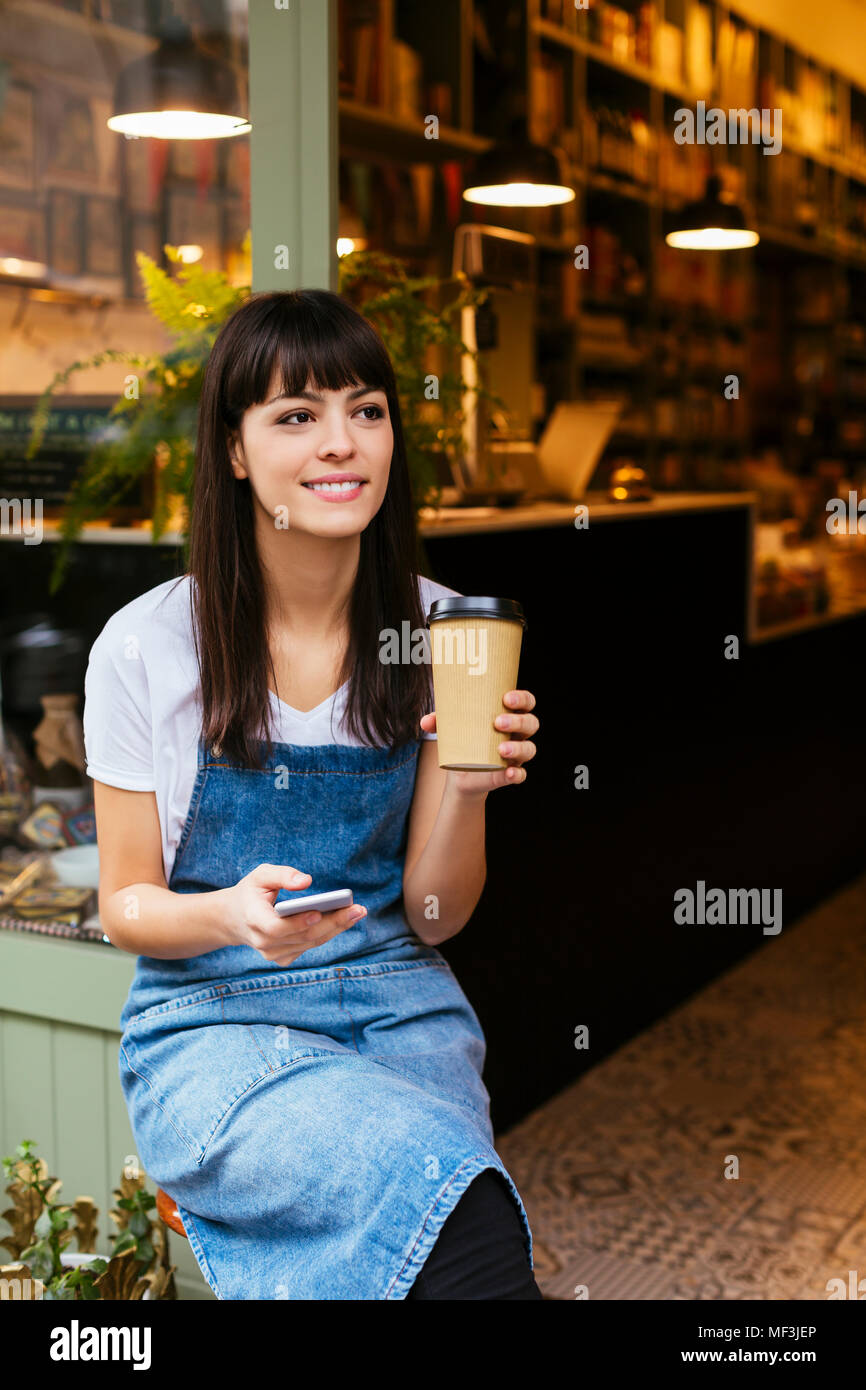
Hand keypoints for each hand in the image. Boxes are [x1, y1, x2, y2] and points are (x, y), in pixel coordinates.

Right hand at [223, 863, 366, 966]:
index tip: (318, 912)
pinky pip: (310, 945)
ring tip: (357, 912)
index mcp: (253, 920)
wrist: (235, 919)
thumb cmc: (251, 893)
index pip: (276, 928)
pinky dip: (328, 933)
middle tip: (357, 909)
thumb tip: (306, 880)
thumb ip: (282, 875)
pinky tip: (344, 920)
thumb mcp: (260, 875)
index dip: (297, 923)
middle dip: (332, 922)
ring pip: (310, 942)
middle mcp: (263, 942)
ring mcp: (273, 953)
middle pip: (302, 936)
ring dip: (336, 928)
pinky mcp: (283, 957)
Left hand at [419, 689, 538, 797]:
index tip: (506, 698)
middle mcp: (517, 733)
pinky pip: (521, 774)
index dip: (522, 698)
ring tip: (501, 750)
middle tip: (497, 722)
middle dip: (518, 721)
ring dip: (518, 747)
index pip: (526, 702)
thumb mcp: (450, 727)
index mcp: (509, 715)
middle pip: (531, 723)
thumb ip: (438, 722)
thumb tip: (425, 722)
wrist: (460, 772)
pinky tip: (510, 773)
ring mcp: (516, 754)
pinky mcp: (510, 774)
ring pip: (529, 748)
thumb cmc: (461, 739)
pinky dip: (517, 774)